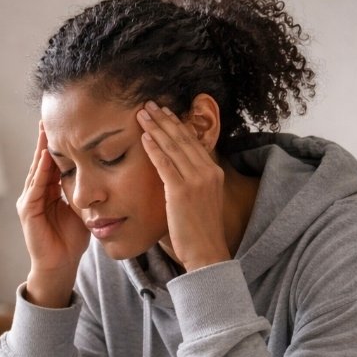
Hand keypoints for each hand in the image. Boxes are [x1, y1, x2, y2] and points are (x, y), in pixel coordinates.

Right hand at [17, 123, 90, 306]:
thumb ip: (87, 192)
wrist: (61, 266)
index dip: (59, 143)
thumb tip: (106, 174)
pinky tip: (47, 156)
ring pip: (37, 169)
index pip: (54, 161)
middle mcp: (36, 192)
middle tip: (50, 114)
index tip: (66, 122)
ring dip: (42, 149)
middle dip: (46, 138)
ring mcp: (29, 201)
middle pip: (42, 160)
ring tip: (46, 128)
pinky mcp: (27, 211)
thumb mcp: (83, 209)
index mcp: (49, 191)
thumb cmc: (72, 240)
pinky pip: (35, 187)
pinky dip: (41, 171)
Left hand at [137, 101, 228, 270]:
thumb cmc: (199, 231)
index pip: (193, 141)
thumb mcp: (201, 200)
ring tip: (142, 114)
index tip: (164, 112)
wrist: (206, 252)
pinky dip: (154, 149)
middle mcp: (207, 172)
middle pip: (182, 138)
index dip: (177, 124)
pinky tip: (144, 137)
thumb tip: (175, 171)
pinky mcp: (181, 191)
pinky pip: (165, 164)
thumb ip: (191, 182)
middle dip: (164, 119)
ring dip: (156, 128)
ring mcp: (196, 180)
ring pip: (173, 147)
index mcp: (213, 172)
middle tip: (148, 105)